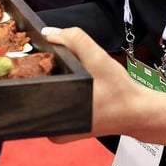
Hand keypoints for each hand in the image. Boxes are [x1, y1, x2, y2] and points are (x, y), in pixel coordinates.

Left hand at [41, 26, 155, 140]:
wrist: (137, 112)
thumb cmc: (119, 90)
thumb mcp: (99, 59)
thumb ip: (75, 40)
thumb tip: (49, 33)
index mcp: (55, 112)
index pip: (28, 87)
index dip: (30, 67)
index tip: (35, 55)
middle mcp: (52, 128)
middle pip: (31, 94)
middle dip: (39, 74)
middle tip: (53, 61)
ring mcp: (57, 133)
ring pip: (41, 101)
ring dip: (49, 83)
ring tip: (62, 71)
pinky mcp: (64, 133)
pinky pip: (51, 107)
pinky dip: (56, 93)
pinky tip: (68, 83)